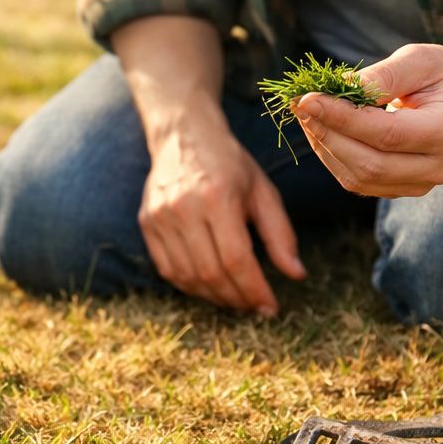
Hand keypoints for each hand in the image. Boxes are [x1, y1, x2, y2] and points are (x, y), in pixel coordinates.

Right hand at [139, 117, 306, 315]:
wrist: (184, 136)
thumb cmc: (230, 165)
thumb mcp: (264, 192)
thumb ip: (281, 234)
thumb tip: (296, 274)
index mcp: (218, 197)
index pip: (236, 259)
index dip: (254, 290)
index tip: (270, 307)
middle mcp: (184, 208)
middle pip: (210, 273)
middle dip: (237, 298)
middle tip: (254, 306)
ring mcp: (160, 217)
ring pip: (187, 277)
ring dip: (214, 297)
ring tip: (235, 299)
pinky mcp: (146, 223)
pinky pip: (167, 269)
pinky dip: (190, 286)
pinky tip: (209, 287)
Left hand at [293, 44, 442, 198]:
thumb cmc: (442, 73)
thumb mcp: (419, 59)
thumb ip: (383, 75)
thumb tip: (338, 88)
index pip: (387, 134)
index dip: (343, 118)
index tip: (307, 98)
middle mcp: (440, 166)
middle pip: (370, 163)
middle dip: (328, 134)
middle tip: (301, 105)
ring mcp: (422, 184)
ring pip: (360, 177)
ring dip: (326, 146)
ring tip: (308, 114)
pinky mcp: (402, 189)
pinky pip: (358, 181)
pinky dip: (333, 156)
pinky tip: (322, 129)